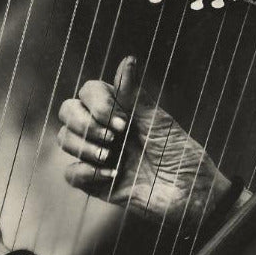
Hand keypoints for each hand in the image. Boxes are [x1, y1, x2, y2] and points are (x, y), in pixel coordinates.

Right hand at [56, 55, 233, 227]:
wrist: (191, 195)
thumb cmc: (181, 154)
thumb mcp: (159, 122)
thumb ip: (135, 95)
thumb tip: (128, 59)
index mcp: (120, 110)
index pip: (88, 92)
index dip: (98, 104)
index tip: (124, 123)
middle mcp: (105, 129)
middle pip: (67, 111)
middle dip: (83, 122)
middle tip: (114, 139)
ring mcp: (99, 155)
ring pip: (64, 139)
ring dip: (84, 146)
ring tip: (111, 158)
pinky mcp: (97, 183)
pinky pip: (71, 173)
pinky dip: (85, 172)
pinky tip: (112, 176)